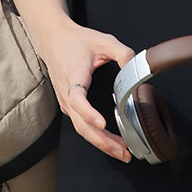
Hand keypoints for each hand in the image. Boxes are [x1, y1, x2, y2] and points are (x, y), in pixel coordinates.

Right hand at [41, 18, 135, 162]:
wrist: (54, 39)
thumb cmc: (76, 40)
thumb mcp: (103, 40)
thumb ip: (123, 53)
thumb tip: (137, 69)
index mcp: (74, 76)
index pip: (77, 100)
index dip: (89, 113)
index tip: (102, 122)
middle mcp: (67, 93)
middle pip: (81, 123)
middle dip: (102, 140)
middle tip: (123, 150)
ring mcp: (66, 101)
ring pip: (81, 128)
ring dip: (101, 142)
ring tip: (121, 151)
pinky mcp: (69, 105)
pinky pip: (81, 124)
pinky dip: (96, 136)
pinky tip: (110, 141)